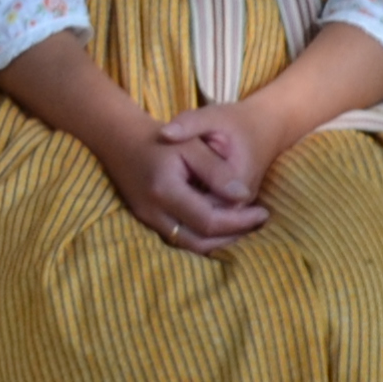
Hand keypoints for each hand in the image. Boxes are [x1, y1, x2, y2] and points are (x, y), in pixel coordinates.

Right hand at [0, 32, 262, 255]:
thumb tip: (243, 197)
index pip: (209, 221)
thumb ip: (218, 172)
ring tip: (243, 226)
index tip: (263, 213)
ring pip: (189, 244)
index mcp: (165, 191)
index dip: (240, 221)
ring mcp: (147, 218)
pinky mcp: (147, 219)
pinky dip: (202, 235)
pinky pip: (179, 237)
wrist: (119, 138)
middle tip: (257, 224)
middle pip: (199, 242)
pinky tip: (220, 223)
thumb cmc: (159, 137)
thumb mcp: (193, 147)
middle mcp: (153, 212)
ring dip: (218, 240)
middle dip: (232, 236)